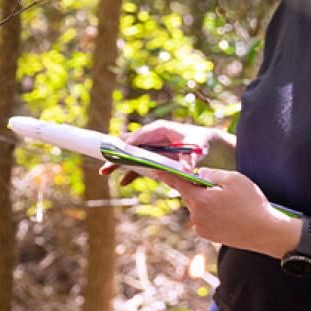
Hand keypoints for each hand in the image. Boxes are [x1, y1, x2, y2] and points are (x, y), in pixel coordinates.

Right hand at [104, 120, 228, 185]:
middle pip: (129, 144)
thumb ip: (190, 158)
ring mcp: (150, 147)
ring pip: (130, 154)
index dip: (129, 143)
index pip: (140, 135)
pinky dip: (131, 172)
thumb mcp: (197, 147)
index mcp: (159, 129)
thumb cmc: (200, 140)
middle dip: (116, 153)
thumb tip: (186, 169)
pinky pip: (139, 164)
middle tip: (104, 162)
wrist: (205, 144)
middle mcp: (151, 137)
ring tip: (105, 172)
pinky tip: (124, 182)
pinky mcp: (153, 157)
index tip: (118, 151)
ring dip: (118, 163)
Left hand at [172, 167, 297, 257]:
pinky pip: (203, 218)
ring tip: (229, 203)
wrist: (269, 232)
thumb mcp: (233, 179)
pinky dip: (211, 213)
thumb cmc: (253, 203)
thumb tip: (198, 175)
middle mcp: (196, 216)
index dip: (166, 174)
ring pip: (197, 207)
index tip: (155, 168)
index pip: (177, 183)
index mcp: (200, 201)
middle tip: (219, 188)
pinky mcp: (208, 236)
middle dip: (198, 189)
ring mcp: (201, 228)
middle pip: (189, 195)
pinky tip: (229, 214)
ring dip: (206, 202)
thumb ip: (210, 174)